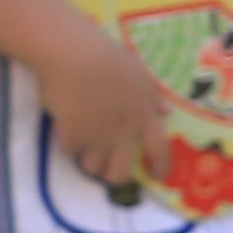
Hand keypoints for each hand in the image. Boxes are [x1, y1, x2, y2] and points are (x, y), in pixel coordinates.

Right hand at [36, 16, 179, 198]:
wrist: (75, 56)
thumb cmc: (109, 59)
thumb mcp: (140, 75)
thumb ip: (152, 97)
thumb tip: (165, 113)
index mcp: (144, 118)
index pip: (160, 151)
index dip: (161, 168)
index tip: (156, 176)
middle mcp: (122, 133)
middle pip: (120, 173)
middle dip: (114, 176)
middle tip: (108, 169)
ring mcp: (96, 136)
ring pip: (92, 167)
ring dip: (89, 161)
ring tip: (86, 150)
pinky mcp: (71, 135)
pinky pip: (70, 150)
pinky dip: (69, 144)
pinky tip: (67, 130)